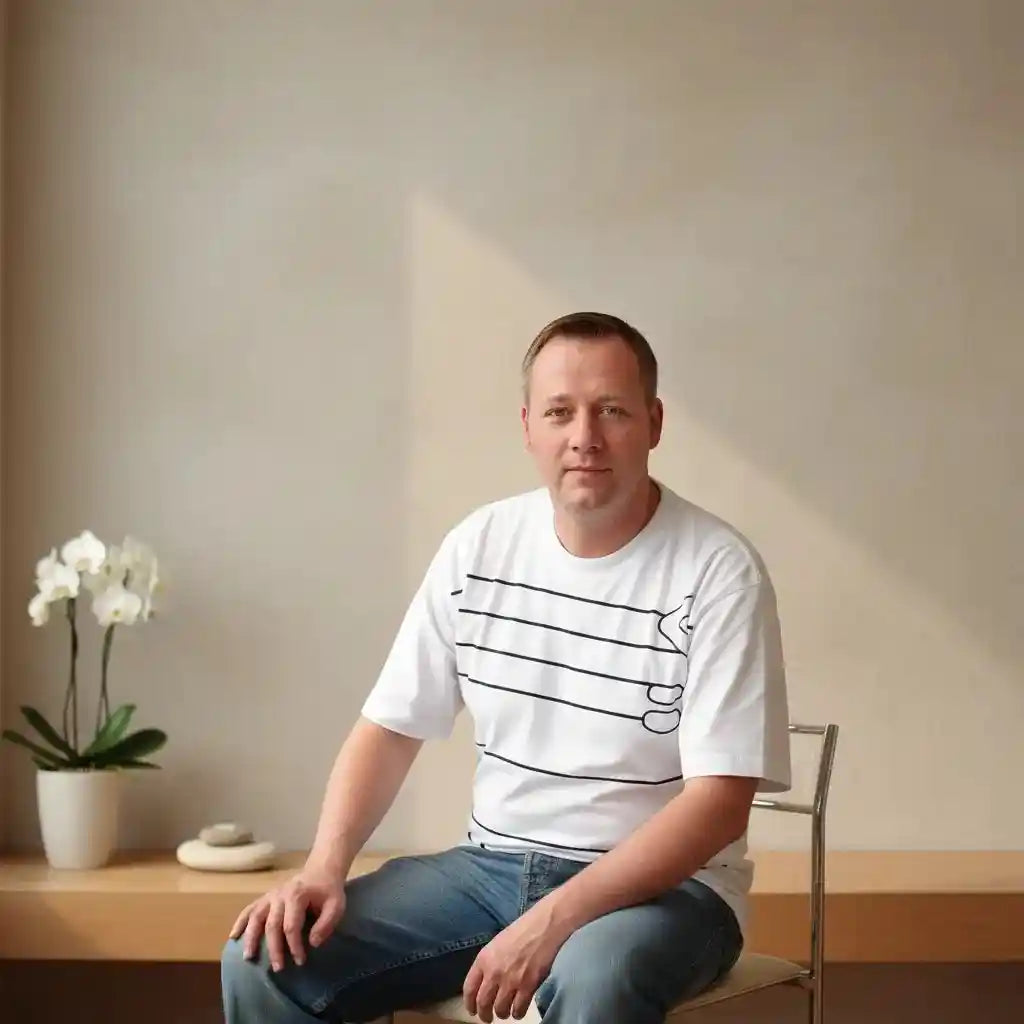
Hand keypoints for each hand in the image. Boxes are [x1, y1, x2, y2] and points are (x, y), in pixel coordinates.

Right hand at [228, 866, 345, 970]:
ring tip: (248, 957)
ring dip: (251, 938)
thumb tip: (312, 943)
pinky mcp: (265, 898)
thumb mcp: (336, 905)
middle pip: (272, 925)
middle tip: (278, 968)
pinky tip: (233, 936)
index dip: (294, 945)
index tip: (300, 961)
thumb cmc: (328, 891)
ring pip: (256, 917)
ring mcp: (270, 896)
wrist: (320, 871)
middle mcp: (280, 895)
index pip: (291, 925)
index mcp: (297, 895)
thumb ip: (327, 923)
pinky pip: (249, 909)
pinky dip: (240, 922)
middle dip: (274, 948)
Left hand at [463, 905, 568, 1021]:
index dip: (469, 1004)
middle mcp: (494, 972)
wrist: (543, 926)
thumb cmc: (520, 931)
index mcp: (483, 959)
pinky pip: (518, 1009)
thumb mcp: (496, 944)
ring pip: (500, 1010)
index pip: (469, 989)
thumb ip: (488, 964)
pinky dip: (517, 1013)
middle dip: (484, 1015)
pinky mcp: (528, 986)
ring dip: (502, 1014)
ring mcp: (511, 980)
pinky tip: (518, 1009)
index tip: (472, 1010)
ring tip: (505, 1012)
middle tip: (488, 1018)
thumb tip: (485, 984)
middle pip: (483, 1003)